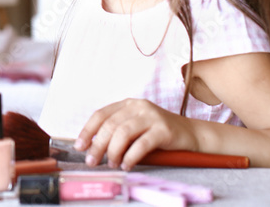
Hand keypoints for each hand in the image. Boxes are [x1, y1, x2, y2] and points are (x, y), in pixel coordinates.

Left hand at [74, 99, 198, 170]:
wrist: (190, 134)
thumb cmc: (158, 133)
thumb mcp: (136, 126)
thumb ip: (117, 131)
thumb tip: (92, 147)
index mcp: (128, 104)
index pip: (101, 114)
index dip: (88, 130)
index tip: (79, 146)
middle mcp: (138, 106)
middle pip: (110, 125)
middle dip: (98, 145)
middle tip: (92, 161)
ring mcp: (152, 116)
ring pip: (123, 133)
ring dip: (113, 151)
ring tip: (112, 164)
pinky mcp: (164, 130)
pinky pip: (141, 144)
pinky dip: (131, 157)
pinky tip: (127, 165)